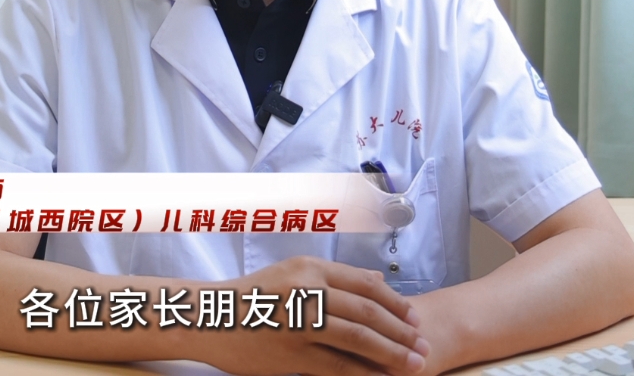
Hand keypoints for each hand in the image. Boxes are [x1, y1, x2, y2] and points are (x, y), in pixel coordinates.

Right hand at [197, 255, 429, 375]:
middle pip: (368, 312)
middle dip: (402, 331)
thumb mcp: (292, 274)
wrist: (210, 317)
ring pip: (359, 339)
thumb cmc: (253, 296)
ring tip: (414, 364)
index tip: (414, 319)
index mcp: (310, 269)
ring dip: (393, 353)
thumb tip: (377, 281)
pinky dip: (365, 373)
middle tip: (423, 345)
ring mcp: (300, 323)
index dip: (395, 303)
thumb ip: (334, 279)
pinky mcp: (291, 354)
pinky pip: (338, 366)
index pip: (365, 284)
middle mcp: (308, 291)